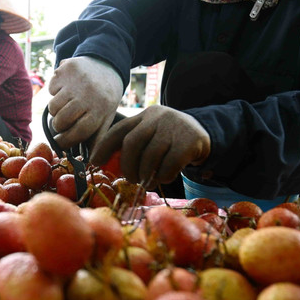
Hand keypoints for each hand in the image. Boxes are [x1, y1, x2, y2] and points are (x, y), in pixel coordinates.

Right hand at [47, 56, 123, 146]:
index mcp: (101, 109)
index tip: (59, 143)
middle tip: (62, 123)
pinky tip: (65, 88)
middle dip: (58, 125)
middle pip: (62, 120)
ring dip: (55, 110)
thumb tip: (90, 162)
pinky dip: (54, 91)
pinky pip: (50, 89)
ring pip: (53, 106)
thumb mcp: (106, 116)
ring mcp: (76, 80)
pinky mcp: (66, 69)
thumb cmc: (104, 97)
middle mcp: (89, 94)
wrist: (106, 64)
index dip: (66, 141)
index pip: (79, 132)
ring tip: (65, 105)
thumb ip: (97, 138)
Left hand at [89, 106, 210, 188]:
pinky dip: (163, 176)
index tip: (95, 162)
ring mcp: (174, 127)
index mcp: (144, 116)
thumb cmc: (170, 140)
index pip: (119, 130)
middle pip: (132, 142)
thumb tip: (106, 164)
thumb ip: (134, 144)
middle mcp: (157, 117)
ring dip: (145, 175)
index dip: (103, 147)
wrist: (204, 134)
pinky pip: (170, 164)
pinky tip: (164, 178)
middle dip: (127, 165)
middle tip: (130, 179)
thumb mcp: (152, 134)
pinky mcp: (190, 141)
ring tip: (147, 183)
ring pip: (151, 156)